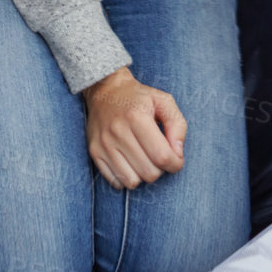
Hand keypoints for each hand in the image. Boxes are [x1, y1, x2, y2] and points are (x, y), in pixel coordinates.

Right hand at [82, 66, 185, 188]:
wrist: (105, 90)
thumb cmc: (139, 98)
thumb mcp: (163, 101)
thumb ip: (177, 125)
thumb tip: (178, 153)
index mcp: (137, 116)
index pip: (162, 156)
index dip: (175, 163)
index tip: (176, 159)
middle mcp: (117, 131)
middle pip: (149, 172)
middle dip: (160, 169)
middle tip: (158, 155)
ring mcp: (104, 143)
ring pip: (132, 182)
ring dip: (143, 175)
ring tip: (143, 158)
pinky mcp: (94, 152)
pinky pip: (116, 182)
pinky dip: (126, 178)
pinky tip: (129, 162)